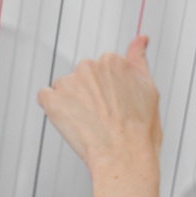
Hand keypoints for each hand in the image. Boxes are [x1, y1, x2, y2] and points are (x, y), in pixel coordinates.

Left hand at [39, 36, 161, 170]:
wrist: (123, 157)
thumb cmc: (140, 130)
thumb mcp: (149, 89)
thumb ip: (139, 60)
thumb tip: (140, 39)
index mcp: (112, 60)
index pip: (103, 70)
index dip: (110, 91)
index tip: (117, 106)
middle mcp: (88, 65)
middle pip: (84, 77)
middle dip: (91, 95)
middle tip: (105, 118)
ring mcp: (68, 82)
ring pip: (66, 88)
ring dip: (73, 102)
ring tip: (90, 124)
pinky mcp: (51, 100)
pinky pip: (46, 97)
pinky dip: (54, 108)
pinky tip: (71, 122)